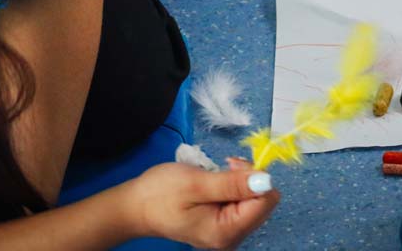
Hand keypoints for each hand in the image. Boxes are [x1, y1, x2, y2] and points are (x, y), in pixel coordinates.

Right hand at [131, 160, 279, 248]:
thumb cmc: (161, 194)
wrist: (135, 207)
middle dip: (248, 179)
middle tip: (225, 166)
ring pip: (254, 201)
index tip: (233, 165)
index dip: (255, 177)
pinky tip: (216, 183)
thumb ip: (232, 184)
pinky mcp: (222, 225)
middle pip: (262, 203)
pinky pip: (242, 204)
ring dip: (240, 182)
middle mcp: (231, 238)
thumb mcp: (196, 183)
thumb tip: (265, 179)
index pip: (265, 201)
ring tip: (216, 175)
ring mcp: (227, 233)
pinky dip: (233, 188)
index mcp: (226, 231)